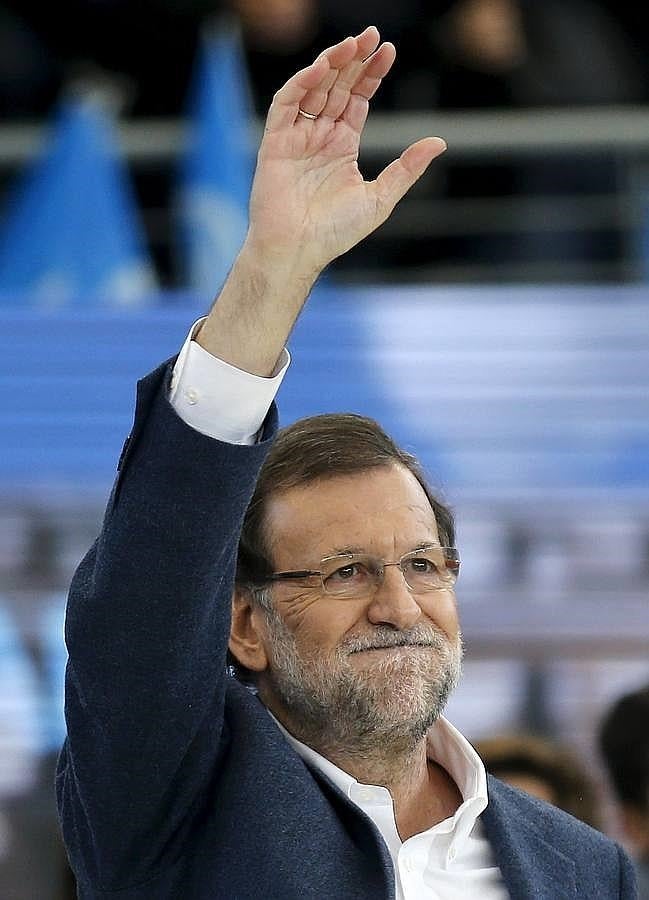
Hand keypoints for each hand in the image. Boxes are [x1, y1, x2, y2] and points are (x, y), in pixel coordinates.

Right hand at [244, 26, 446, 276]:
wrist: (297, 251)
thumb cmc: (335, 232)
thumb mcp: (380, 198)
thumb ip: (407, 168)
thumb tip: (439, 142)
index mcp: (343, 147)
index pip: (358, 100)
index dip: (372, 75)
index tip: (388, 51)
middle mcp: (320, 138)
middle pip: (338, 88)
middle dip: (353, 60)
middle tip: (371, 35)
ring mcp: (297, 138)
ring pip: (313, 90)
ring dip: (330, 65)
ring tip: (351, 45)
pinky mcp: (275, 144)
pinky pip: (286, 105)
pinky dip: (300, 84)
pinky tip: (320, 68)